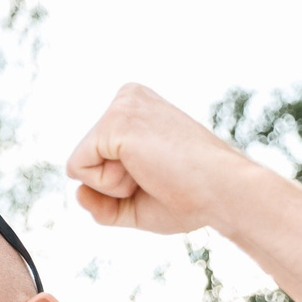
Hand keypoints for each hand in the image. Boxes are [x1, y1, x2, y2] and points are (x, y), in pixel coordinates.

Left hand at [67, 83, 263, 235]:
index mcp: (135, 108)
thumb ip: (100, 200)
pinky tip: (145, 171)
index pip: (93, 158)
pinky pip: (78, 169)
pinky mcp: (116, 120)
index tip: (157, 175)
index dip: (117, 185)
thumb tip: (76, 191)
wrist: (225, 193)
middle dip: (111, 185)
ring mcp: (123, 105)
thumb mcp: (134, 203)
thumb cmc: (190, 198)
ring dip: (112, 186)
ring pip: (78, 165)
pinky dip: (108, 185)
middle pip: (82, 161)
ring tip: (153, 172)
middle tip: (156, 176)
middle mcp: (127, 97)